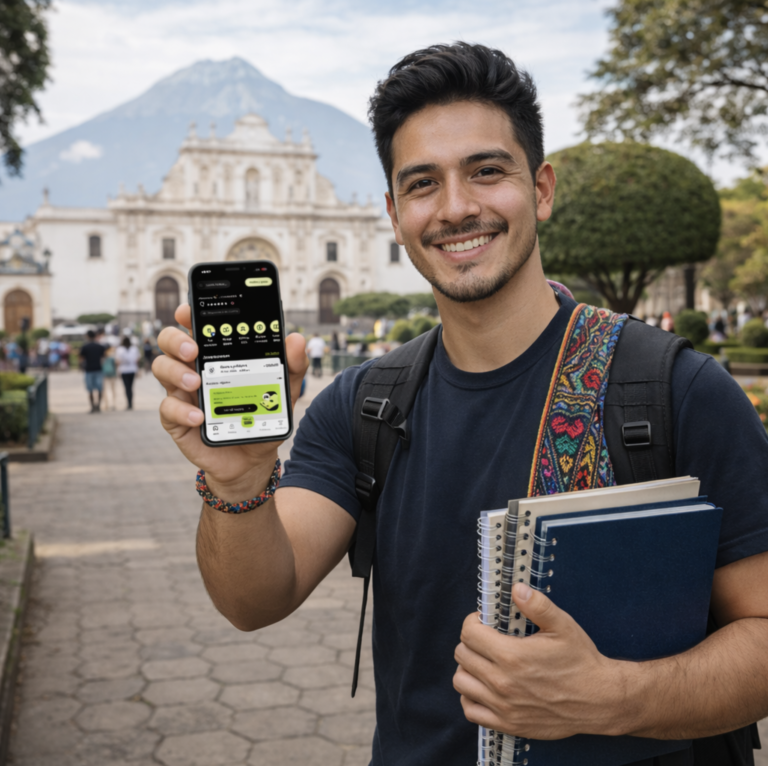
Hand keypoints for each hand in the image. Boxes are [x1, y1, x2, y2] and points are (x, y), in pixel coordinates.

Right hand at [153, 304, 308, 497]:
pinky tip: (199, 417)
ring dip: (175, 371)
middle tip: (193, 348)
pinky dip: (181, 411)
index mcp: (215, 355)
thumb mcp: (284, 391)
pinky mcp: (177, 420)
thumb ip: (292, 366)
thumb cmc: (262, 415)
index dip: (187, 314)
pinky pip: (167, 409)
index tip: (188, 310)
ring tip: (196, 382)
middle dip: (175, 339)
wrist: (254, 458)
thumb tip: (296, 339)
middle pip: (169, 342)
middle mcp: (193, 368)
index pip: (195, 326)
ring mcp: (182, 393)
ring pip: (161, 368)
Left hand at [453, 583, 627, 739]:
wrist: (599, 701)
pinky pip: (471, 710)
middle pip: (462, 655)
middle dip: (471, 642)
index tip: (482, 621)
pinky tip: (484, 686)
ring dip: (468, 668)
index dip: (473, 622)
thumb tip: (517, 589)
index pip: (469, 634)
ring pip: (461, 682)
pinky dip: (471, 696)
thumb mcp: (562, 626)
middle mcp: (503, 683)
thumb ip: (537, 605)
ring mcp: (503, 706)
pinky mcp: (508, 724)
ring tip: (484, 661)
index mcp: (512, 656)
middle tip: (485, 639)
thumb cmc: (581, 662)